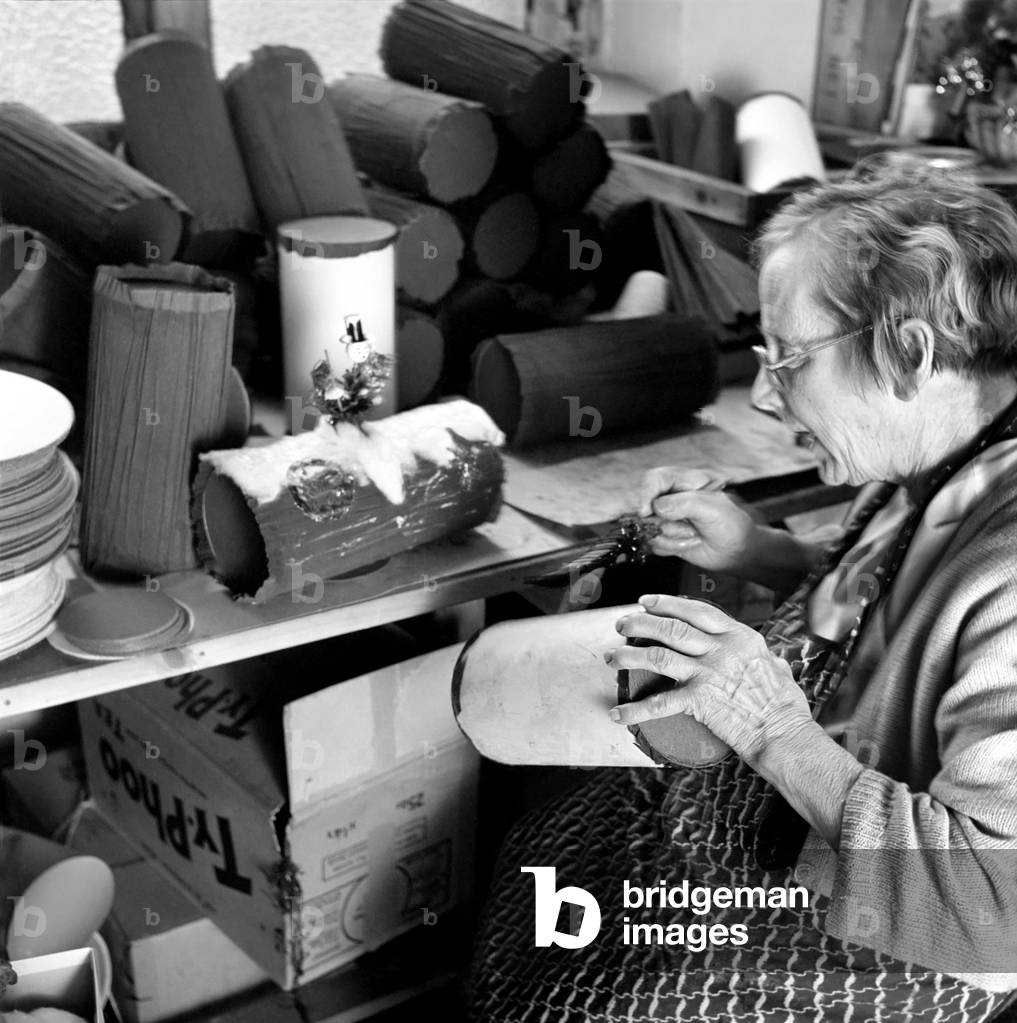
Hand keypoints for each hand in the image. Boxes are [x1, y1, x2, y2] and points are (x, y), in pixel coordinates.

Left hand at [606, 594, 813, 763]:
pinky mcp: (700, 700)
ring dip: (629, 655)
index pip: (697, 610)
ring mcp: (709, 673)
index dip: (667, 603)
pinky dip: (635, 708)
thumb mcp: (777, 667)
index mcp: (740, 637)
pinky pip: (659, 703)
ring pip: (658, 655)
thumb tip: (761, 653)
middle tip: (621, 625)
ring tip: (612, 658)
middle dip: (640, 623)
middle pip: (671, 628)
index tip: (646, 601)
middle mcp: (722, 649)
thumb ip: (761, 655)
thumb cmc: (785, 706)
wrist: (784, 736)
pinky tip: (617, 713)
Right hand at [639, 466, 760, 574]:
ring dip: (672, 537)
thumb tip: (657, 507)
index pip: (654, 479)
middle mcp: (672, 497)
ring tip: (694, 536)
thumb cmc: (731, 524)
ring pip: (649, 528)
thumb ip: (685, 503)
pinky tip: (688, 544)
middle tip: (689, 528)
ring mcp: (666, 517)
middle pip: (646, 506)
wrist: (737, 552)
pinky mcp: (664, 536)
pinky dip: (670, 547)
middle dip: (666, 522)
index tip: (646, 511)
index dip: (646, 493)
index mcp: (685, 480)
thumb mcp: (712, 509)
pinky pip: (653, 543)